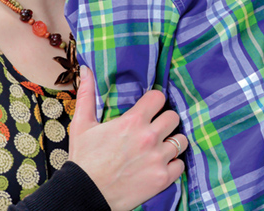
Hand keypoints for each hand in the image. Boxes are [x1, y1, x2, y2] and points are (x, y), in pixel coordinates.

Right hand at [68, 66, 186, 210]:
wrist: (83, 195)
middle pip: (174, 117)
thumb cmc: (83, 160)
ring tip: (159, 147)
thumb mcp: (82, 125)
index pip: (159, 97)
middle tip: (155, 129)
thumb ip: (87, 94)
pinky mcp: (162, 178)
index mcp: (133, 121)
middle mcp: (149, 137)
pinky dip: (173, 164)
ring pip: (181, 140)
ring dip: (172, 142)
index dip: (154, 102)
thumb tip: (85, 68)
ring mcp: (158, 158)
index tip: (149, 109)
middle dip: (165, 121)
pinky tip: (160, 164)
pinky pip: (180, 164)